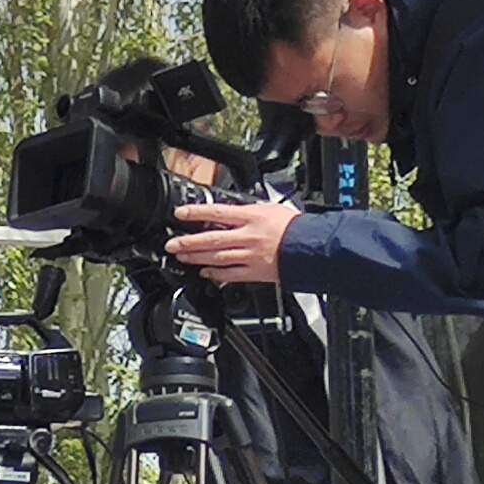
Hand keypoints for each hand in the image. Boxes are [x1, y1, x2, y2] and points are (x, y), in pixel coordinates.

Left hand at [165, 199, 297, 284]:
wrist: (311, 248)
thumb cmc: (294, 227)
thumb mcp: (269, 209)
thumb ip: (247, 212)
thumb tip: (230, 212)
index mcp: (252, 217)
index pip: (218, 212)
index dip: (196, 213)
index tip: (180, 214)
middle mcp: (248, 236)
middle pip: (212, 239)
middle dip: (188, 242)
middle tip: (171, 244)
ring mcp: (250, 256)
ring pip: (217, 257)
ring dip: (196, 258)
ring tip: (182, 257)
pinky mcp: (255, 272)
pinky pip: (230, 274)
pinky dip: (215, 274)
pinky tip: (205, 273)